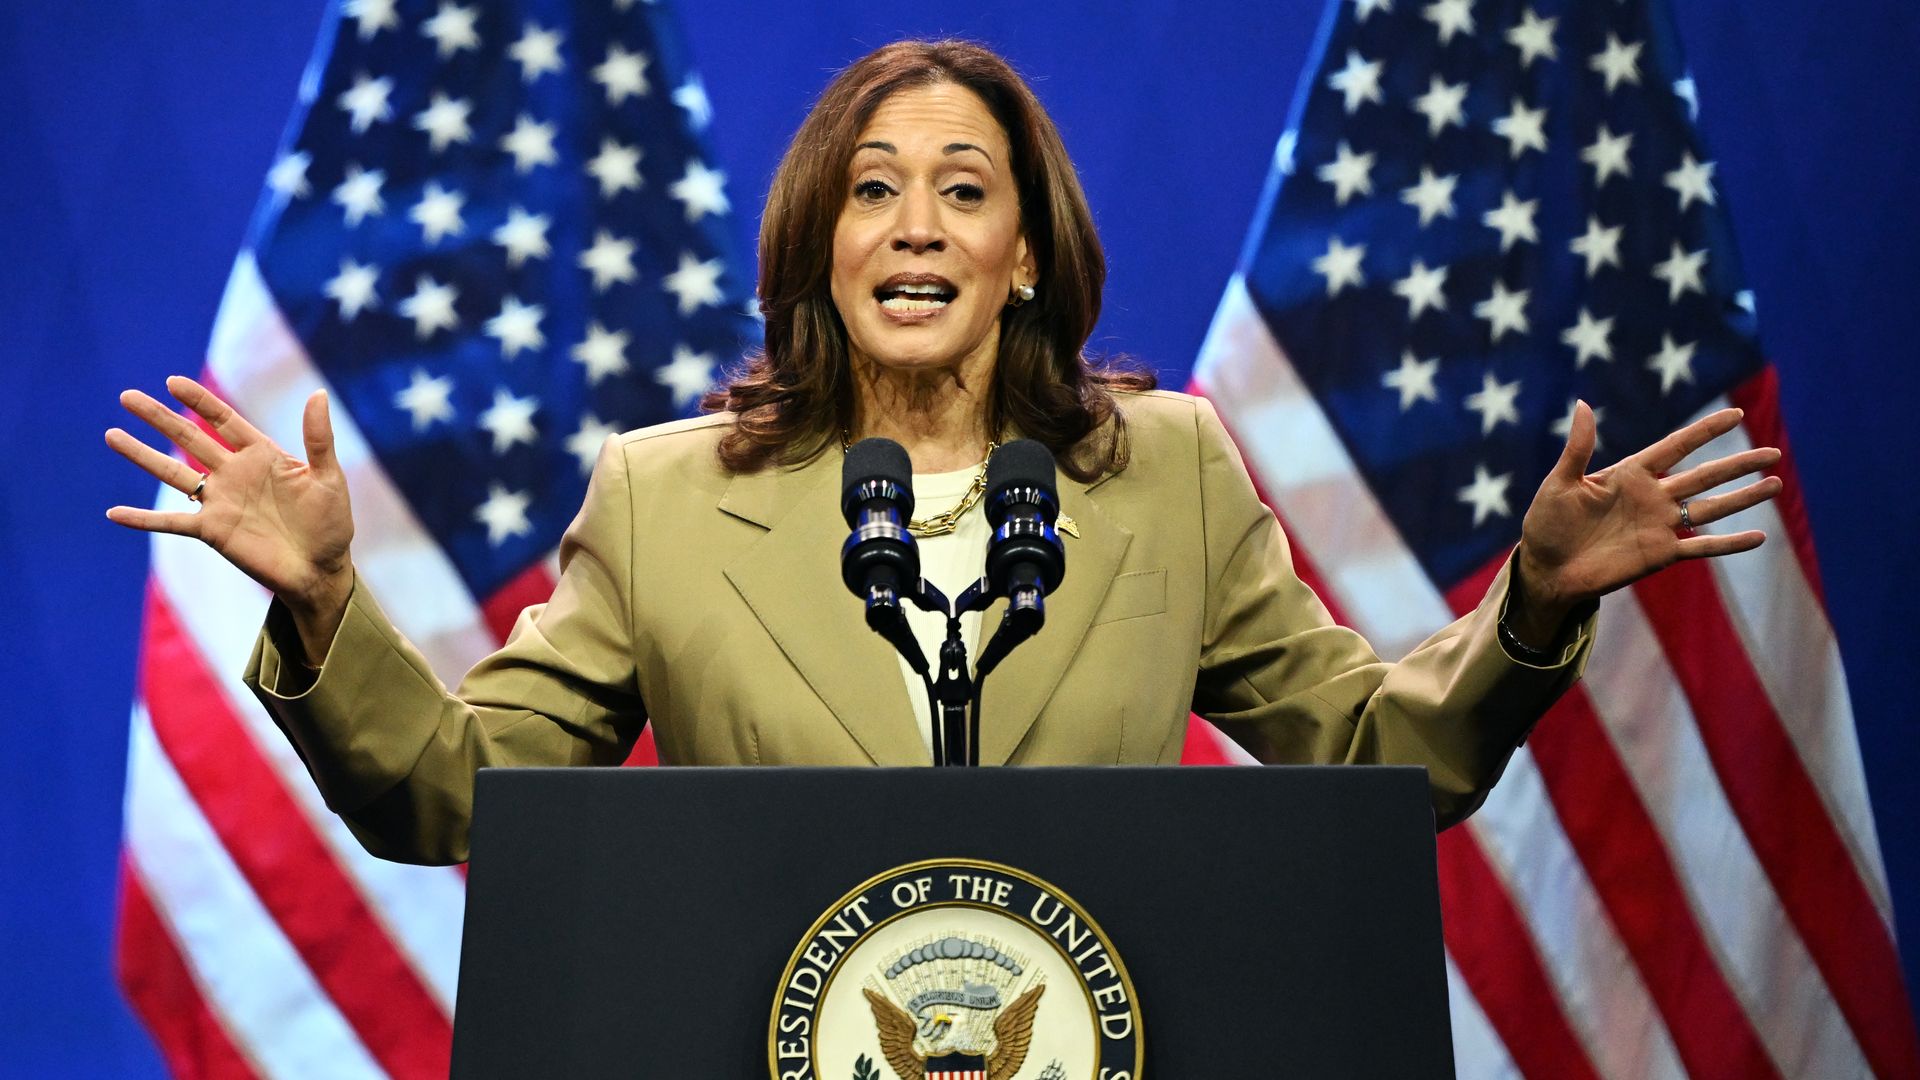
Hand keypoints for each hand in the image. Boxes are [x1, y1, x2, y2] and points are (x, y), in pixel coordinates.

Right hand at [106, 375, 355, 658]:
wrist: (321, 570)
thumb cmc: (331, 524)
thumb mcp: (328, 477)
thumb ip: (318, 438)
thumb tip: (318, 393)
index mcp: (262, 455)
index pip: (223, 419)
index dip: (199, 400)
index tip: (172, 382)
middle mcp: (234, 474)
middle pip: (189, 438)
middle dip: (159, 417)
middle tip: (127, 396)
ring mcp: (220, 502)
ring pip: (172, 472)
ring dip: (142, 455)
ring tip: (111, 434)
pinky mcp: (212, 531)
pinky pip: (171, 522)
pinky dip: (143, 519)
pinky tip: (113, 513)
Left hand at [1511, 402, 1781, 638]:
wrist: (1545, 569)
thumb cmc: (1547, 524)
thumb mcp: (1559, 482)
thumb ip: (1578, 447)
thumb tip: (1582, 403)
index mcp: (1630, 474)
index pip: (1676, 446)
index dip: (1705, 431)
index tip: (1735, 414)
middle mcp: (1652, 497)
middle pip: (1704, 475)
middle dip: (1739, 464)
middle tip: (1774, 452)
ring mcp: (1659, 526)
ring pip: (1711, 508)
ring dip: (1743, 498)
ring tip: (1776, 484)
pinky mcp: (1660, 554)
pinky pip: (1702, 548)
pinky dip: (1729, 544)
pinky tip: (1759, 537)